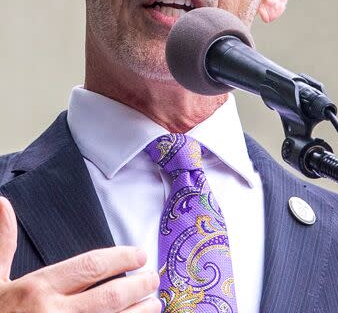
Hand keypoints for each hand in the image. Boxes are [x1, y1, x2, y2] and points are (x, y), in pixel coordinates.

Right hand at [0, 196, 159, 311]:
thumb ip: (5, 243)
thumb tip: (3, 204)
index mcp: (36, 289)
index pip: (91, 266)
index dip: (122, 258)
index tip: (139, 255)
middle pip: (111, 295)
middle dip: (139, 285)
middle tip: (153, 278)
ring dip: (140, 311)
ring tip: (154, 303)